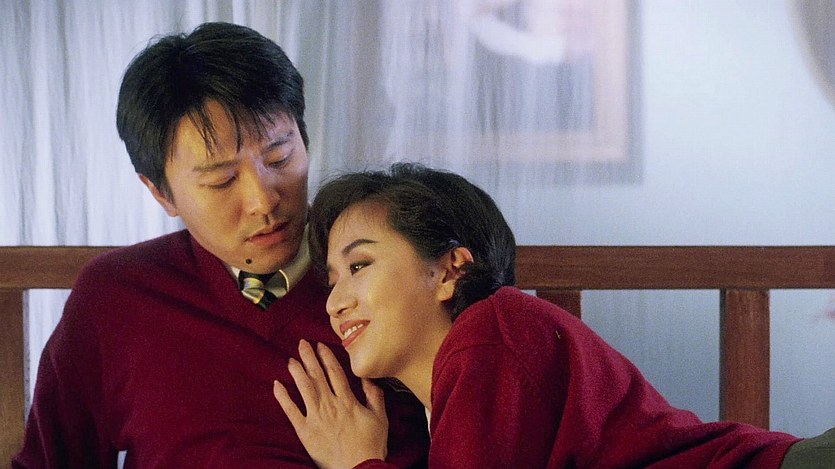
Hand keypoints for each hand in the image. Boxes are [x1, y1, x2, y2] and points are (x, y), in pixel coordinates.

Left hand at [273, 340, 388, 468]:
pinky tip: (277, 385)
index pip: (335, 372)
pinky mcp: (305, 431)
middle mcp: (330, 405)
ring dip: (296, 372)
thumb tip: (368, 377)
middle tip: (301, 343)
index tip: (320, 345)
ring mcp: (316, 417)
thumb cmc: (371, 445)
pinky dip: (283, 397)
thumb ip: (374, 395)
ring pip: (304, 389)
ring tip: (290, 359)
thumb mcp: (380, 417)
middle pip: (317, 375)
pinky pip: (291, 411)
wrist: (359, 468)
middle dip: (309, 357)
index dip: (326, 357)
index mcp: (348, 401)